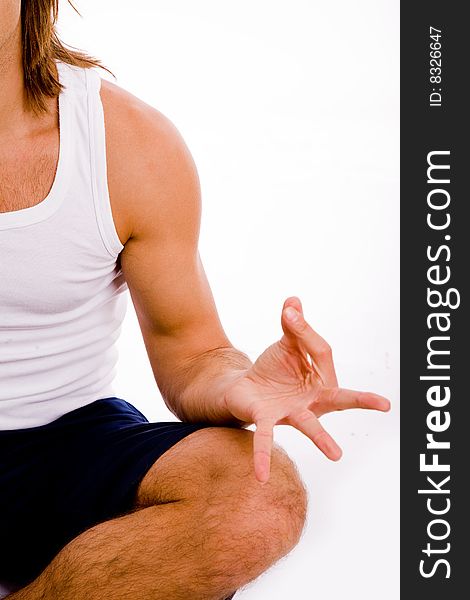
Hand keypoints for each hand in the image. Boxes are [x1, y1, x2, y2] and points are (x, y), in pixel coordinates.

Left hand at [223, 296, 390, 482]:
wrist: (246, 387)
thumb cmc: (275, 369)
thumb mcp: (285, 343)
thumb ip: (292, 325)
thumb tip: (293, 300)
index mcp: (320, 378)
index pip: (322, 351)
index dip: (304, 330)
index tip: (291, 314)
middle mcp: (312, 400)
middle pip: (338, 397)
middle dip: (360, 400)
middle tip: (384, 405)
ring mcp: (292, 412)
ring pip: (309, 424)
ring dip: (322, 438)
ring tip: (337, 456)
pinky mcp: (267, 420)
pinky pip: (266, 439)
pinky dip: (262, 456)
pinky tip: (260, 477)